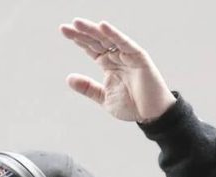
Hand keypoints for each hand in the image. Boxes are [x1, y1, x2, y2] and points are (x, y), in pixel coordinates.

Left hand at [59, 18, 175, 122]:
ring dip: (93, 30)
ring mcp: (128, 56)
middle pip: (97, 40)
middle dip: (81, 33)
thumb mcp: (103, 98)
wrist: (150, 115)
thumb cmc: (132, 106)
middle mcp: (117, 56)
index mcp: (108, 64)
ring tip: (77, 23)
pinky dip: (114, 34)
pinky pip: (125, 43)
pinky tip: (102, 26)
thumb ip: (88, 88)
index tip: (64, 31)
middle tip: (65, 26)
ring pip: (108, 39)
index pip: (91, 47)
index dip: (78, 39)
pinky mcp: (139, 57)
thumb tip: (68, 78)